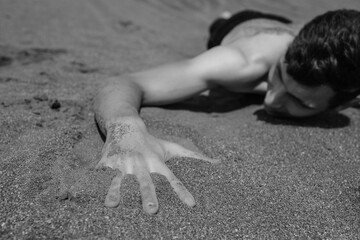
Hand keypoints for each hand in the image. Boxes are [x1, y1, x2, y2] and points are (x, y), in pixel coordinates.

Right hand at [96, 118, 219, 213]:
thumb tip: (218, 163)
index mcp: (157, 163)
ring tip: (113, 206)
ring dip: (117, 192)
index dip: (181, 191)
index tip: (191, 205)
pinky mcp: (106, 163)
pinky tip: (87, 195)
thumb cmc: (152, 142)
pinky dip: (94, 184)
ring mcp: (122, 164)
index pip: (172, 180)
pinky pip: (99, 175)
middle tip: (152, 210)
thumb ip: (193, 156)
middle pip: (145, 182)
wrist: (126, 125)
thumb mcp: (172, 148)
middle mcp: (141, 164)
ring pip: (119, 180)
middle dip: (148, 196)